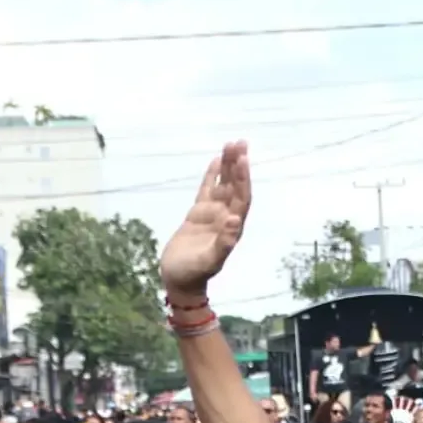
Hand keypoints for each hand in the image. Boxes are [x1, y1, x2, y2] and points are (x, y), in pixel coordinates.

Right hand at [159, 141, 250, 297]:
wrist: (179, 280)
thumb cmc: (194, 274)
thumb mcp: (208, 261)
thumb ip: (223, 243)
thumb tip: (234, 221)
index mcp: (232, 228)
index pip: (241, 198)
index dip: (243, 178)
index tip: (242, 158)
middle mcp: (225, 218)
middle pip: (235, 187)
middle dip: (238, 165)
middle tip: (240, 142)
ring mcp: (212, 215)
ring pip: (223, 185)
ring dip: (228, 166)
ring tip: (231, 144)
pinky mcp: (198, 214)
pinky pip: (208, 190)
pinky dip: (213, 176)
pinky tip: (216, 160)